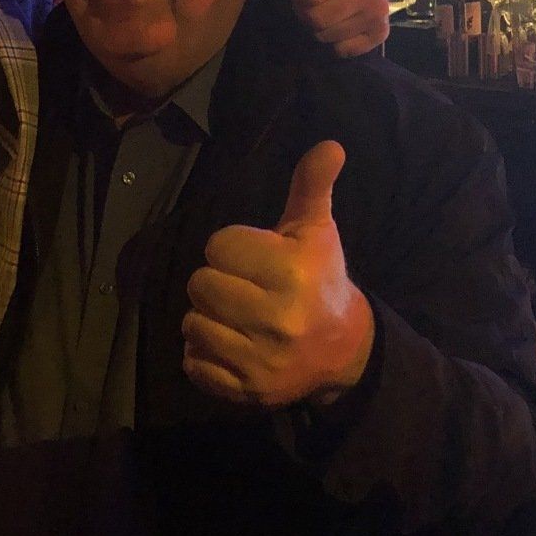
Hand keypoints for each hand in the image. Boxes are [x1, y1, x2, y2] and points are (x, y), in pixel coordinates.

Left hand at [182, 141, 373, 407]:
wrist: (344, 350)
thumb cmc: (319, 279)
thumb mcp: (317, 230)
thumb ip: (313, 186)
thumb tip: (330, 144)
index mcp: (292, 273)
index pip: (218, 246)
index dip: (230, 248)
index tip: (252, 258)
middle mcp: (278, 319)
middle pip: (200, 285)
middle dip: (215, 282)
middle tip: (241, 288)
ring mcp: (261, 360)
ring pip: (191, 324)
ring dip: (205, 317)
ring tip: (234, 316)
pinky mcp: (247, 390)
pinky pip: (193, 364)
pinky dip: (201, 354)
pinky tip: (229, 344)